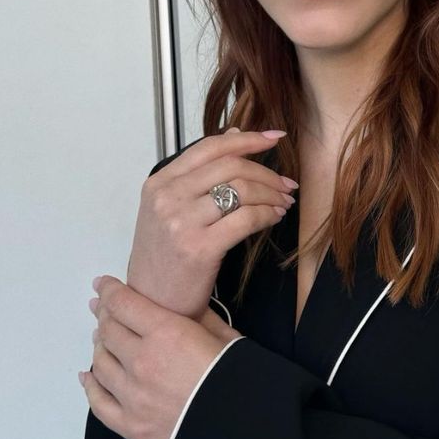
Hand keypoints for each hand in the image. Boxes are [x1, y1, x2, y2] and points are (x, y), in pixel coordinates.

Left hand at [79, 275, 242, 438]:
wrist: (240, 428)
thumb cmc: (236, 378)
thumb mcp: (224, 335)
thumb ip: (200, 317)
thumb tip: (185, 307)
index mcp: (166, 333)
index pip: (124, 304)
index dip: (110, 291)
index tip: (103, 284)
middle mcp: (142, 361)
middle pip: (109, 331)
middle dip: (104, 315)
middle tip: (103, 309)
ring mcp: (132, 395)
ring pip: (101, 362)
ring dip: (99, 346)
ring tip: (101, 338)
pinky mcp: (130, 425)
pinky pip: (99, 401)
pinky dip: (90, 385)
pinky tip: (88, 375)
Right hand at [127, 128, 296, 320]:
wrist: (152, 303)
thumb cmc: (164, 256)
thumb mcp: (171, 208)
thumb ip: (199, 172)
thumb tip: (235, 135)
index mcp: (159, 183)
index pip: (210, 147)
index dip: (249, 139)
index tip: (275, 138)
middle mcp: (167, 198)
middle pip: (231, 166)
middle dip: (267, 172)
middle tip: (287, 183)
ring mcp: (181, 222)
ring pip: (241, 190)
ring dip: (272, 193)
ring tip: (284, 201)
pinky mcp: (199, 248)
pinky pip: (245, 219)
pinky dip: (267, 214)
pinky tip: (274, 217)